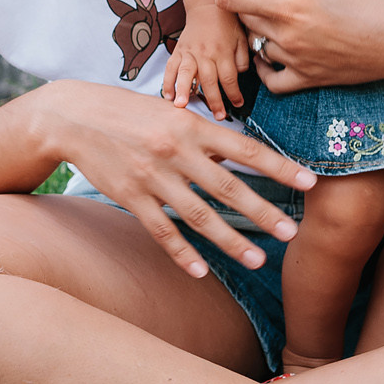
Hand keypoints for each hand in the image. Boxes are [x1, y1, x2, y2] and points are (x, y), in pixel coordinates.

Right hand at [29, 81, 313, 274]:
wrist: (73, 116)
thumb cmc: (128, 112)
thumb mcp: (171, 111)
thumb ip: (205, 133)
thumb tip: (241, 153)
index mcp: (192, 126)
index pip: (246, 150)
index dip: (280, 167)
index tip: (310, 182)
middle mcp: (176, 151)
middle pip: (228, 187)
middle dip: (263, 212)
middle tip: (292, 233)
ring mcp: (153, 176)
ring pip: (199, 215)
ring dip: (231, 240)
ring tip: (259, 259)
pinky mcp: (130, 197)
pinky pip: (162, 231)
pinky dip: (183, 253)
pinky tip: (202, 271)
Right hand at [163, 7, 247, 119]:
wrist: (208, 6)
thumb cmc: (227, 24)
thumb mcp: (242, 39)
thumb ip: (242, 60)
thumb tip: (238, 76)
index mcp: (223, 51)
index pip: (229, 78)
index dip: (234, 94)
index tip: (238, 104)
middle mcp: (206, 53)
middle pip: (209, 81)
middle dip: (213, 101)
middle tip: (218, 116)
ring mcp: (190, 52)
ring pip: (186, 73)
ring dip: (183, 90)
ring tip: (181, 106)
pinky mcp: (178, 51)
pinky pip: (170, 67)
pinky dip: (167, 81)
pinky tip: (166, 95)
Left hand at [215, 0, 383, 92]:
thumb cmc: (370, 0)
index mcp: (287, 7)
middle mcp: (285, 37)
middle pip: (243, 18)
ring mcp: (295, 61)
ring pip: (256, 46)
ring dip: (260, 27)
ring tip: (281, 12)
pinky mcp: (308, 79)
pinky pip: (272, 81)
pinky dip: (265, 68)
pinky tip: (273, 52)